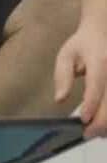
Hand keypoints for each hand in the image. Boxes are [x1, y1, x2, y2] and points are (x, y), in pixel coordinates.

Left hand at [54, 21, 106, 138]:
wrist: (105, 29)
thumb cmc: (84, 44)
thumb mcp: (66, 55)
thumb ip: (63, 76)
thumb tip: (60, 99)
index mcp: (99, 61)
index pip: (97, 85)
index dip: (91, 104)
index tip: (83, 119)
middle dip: (102, 121)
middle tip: (88, 134)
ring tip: (99, 133)